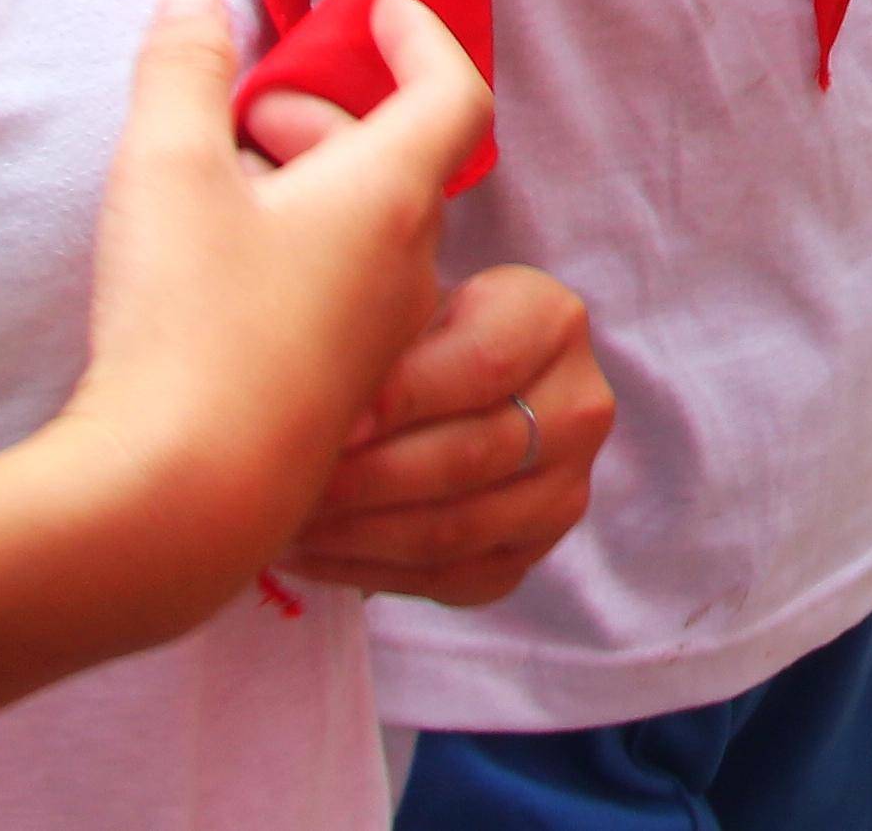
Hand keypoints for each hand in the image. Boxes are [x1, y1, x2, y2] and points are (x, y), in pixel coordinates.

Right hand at [62, 0, 481, 609]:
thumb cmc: (184, 319)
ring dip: (307, 193)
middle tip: (244, 120)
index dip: (424, 37)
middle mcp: (408, 266)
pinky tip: (219, 277)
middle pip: (394, 163)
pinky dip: (301, 260)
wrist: (180, 501)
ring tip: (218, 193)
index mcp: (390, 196)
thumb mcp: (165, 169)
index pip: (450, 92)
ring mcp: (382, 341)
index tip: (381, 9)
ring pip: (366, 235)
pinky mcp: (343, 398)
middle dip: (323, 122)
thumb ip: (181, 70)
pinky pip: (344, 299)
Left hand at [286, 262, 615, 608]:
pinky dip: (369, 571)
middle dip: (369, 477)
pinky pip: (448, 578)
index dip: (403, 397)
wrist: (448, 385)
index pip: (485, 365)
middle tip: (296, 483)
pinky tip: (310, 556)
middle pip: (470, 456)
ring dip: (361, 533)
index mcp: (553, 322)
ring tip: (292, 523)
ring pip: (456, 529)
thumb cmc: (409, 330)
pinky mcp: (529, 551)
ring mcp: (562, 488)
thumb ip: (381, 317)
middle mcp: (579, 407)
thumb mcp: (407, 294)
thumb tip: (320, 368)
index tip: (331, 423)